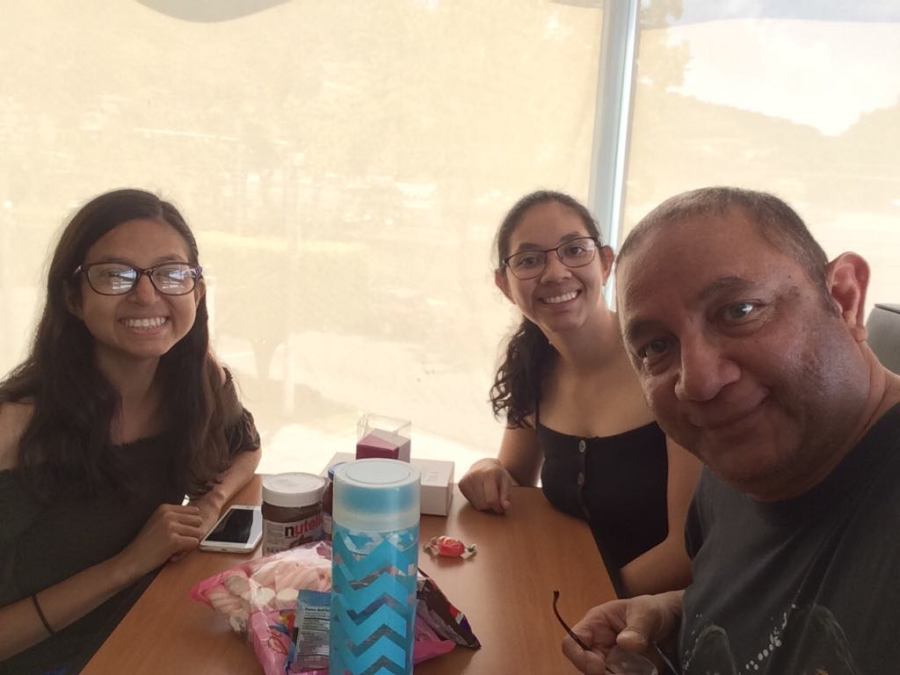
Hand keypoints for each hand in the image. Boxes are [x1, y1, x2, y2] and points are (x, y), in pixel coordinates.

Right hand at [114, 504, 205, 580]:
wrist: (131, 560)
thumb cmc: (146, 544)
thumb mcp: (158, 522)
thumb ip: (175, 517)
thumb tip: (199, 516)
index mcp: (165, 508)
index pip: (194, 511)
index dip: (189, 525)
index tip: (176, 533)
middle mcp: (168, 514)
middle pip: (198, 521)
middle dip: (191, 533)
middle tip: (176, 542)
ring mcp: (171, 527)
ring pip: (198, 533)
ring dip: (188, 543)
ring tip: (173, 549)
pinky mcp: (174, 540)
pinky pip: (194, 543)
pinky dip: (186, 551)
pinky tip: (173, 555)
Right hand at [459, 458, 512, 513]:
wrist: (483, 464)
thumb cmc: (497, 474)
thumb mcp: (506, 482)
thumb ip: (506, 495)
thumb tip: (506, 507)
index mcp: (488, 474)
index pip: (492, 500)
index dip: (498, 507)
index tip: (502, 507)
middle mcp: (475, 475)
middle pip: (484, 504)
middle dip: (491, 506)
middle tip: (495, 499)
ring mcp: (466, 479)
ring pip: (477, 505)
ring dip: (484, 504)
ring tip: (487, 495)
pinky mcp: (461, 484)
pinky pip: (470, 502)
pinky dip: (477, 501)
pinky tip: (480, 493)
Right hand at [561, 591, 682, 673]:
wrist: (673, 623)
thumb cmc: (653, 610)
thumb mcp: (647, 614)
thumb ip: (637, 628)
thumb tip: (624, 643)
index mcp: (595, 624)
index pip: (571, 642)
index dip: (579, 657)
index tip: (599, 669)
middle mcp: (598, 644)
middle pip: (586, 666)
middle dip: (601, 674)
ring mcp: (610, 660)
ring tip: (638, 671)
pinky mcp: (623, 672)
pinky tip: (643, 673)